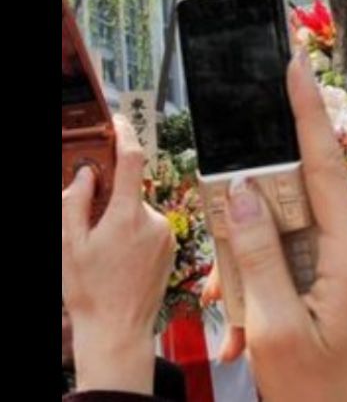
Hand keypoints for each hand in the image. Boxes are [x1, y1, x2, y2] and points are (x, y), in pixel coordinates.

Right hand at [62, 115, 174, 393]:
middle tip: (90, 226)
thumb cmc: (89, 292)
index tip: (117, 120)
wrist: (118, 330)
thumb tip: (88, 173)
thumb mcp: (69, 244)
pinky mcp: (172, 247)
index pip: (132, 160)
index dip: (124, 134)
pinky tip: (121, 259)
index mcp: (127, 216)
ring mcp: (166, 235)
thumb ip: (76, 202)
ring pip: (138, 211)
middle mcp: (154, 221)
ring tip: (106, 253)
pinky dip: (133, 232)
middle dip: (109, 199)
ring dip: (121, 219)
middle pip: (130, 191)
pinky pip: (149, 227)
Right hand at [218, 49, 346, 401]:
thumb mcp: (276, 328)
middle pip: (301, 200)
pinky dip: (272, 277)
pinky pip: (306, 253)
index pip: (324, 165)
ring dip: (258, 263)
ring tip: (239, 318)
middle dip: (254, 223)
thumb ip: (258, 255)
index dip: (307, 110)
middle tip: (229, 273)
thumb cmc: (321, 393)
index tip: (295, 63)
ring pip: (297, 229)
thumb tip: (242, 194)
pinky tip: (252, 321)